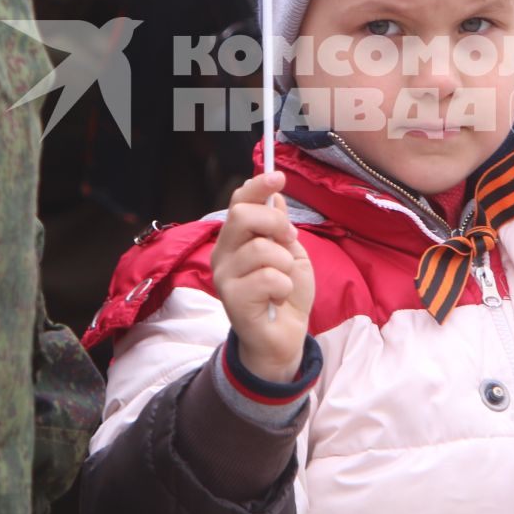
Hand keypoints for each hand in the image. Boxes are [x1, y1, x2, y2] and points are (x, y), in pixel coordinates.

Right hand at [210, 171, 314, 381]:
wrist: (284, 337)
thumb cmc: (285, 294)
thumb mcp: (290, 253)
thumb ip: (280, 227)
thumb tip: (274, 195)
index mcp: (235, 240)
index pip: (239, 203)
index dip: (258, 187)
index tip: (278, 176)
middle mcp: (223, 255)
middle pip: (242, 217)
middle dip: (275, 224)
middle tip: (289, 241)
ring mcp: (224, 277)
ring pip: (262, 249)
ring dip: (285, 264)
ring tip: (283, 281)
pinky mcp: (232, 299)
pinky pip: (269, 278)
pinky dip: (284, 287)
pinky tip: (277, 299)